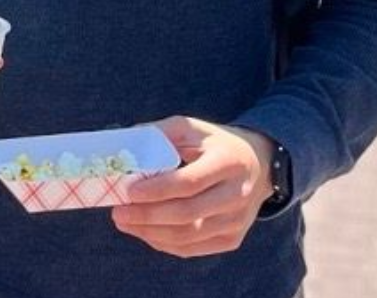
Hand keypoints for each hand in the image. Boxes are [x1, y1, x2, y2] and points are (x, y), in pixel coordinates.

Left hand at [111, 116, 275, 257]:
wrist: (257, 165)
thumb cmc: (213, 143)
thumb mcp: (191, 127)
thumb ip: (159, 134)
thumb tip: (123, 147)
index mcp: (228, 162)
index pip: (190, 182)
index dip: (157, 190)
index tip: (128, 191)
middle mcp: (238, 194)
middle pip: (188, 213)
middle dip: (147, 216)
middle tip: (118, 212)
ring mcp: (237, 221)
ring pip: (189, 235)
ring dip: (151, 232)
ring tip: (124, 222)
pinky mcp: (232, 239)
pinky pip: (193, 248)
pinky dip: (164, 243)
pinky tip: (144, 232)